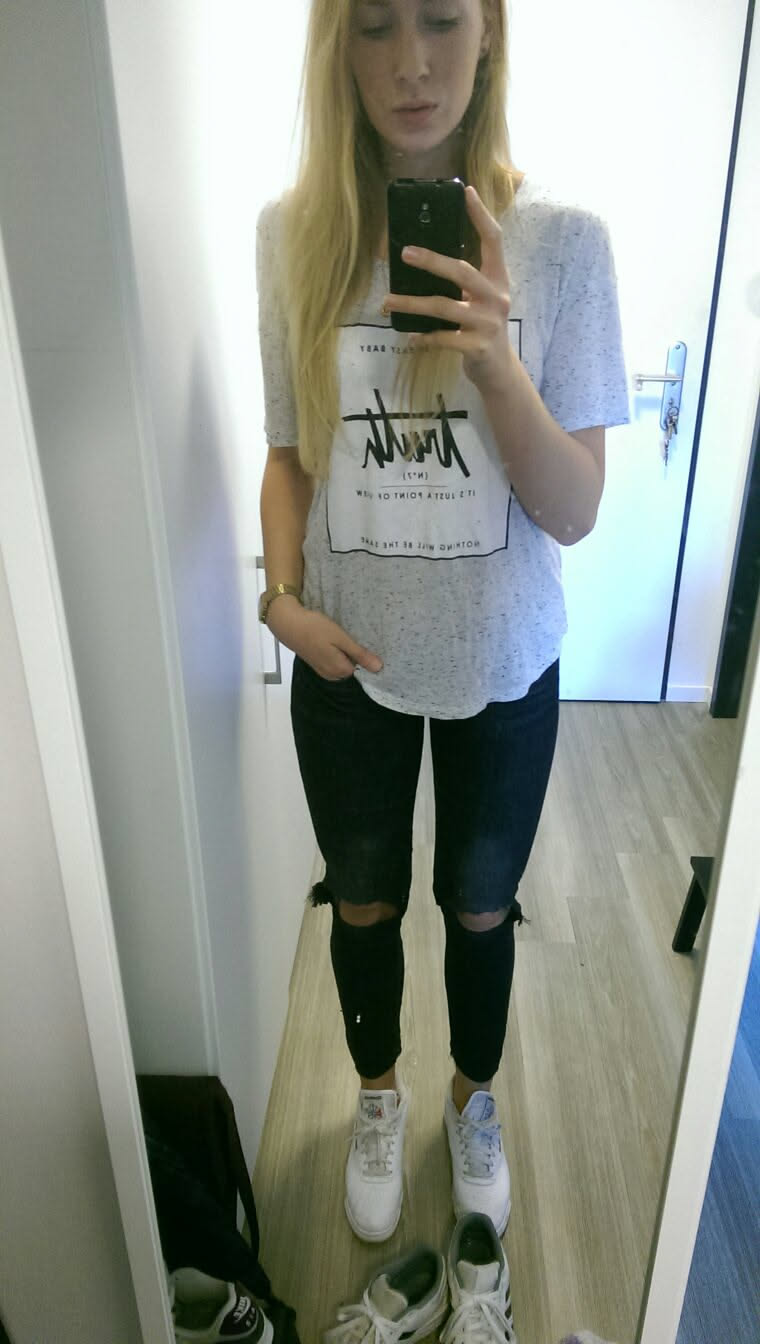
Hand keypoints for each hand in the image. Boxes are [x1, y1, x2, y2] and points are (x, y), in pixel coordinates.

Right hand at [266, 598, 382, 680]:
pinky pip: (332, 662)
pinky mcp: (316, 663)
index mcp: (340, 670)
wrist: (288, 624)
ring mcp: (322, 670)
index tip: (361, 641)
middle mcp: (331, 675)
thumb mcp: (341, 638)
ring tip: (340, 638)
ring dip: (344, 653)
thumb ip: (360, 654)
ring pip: (341, 665)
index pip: (362, 669)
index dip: (364, 655)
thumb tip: (379, 668)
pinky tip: (331, 641)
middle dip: (353, 655)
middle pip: (351, 668)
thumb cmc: (316, 628)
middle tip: (349, 637)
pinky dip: (335, 654)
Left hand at [382, 184, 513, 390]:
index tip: (465, 191)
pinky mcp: (477, 346)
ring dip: (412, 304)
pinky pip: (443, 339)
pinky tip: (409, 336)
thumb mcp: (479, 299)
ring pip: (445, 307)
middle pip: (462, 271)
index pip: (493, 240)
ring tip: (387, 301)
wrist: (498, 370)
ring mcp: (488, 323)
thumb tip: (422, 257)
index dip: (480, 215)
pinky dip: (424, 337)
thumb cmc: (482, 328)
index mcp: (497, 279)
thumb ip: (463, 281)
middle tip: (405, 253)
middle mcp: (496, 297)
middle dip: (432, 261)